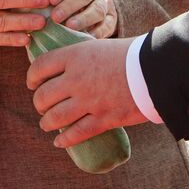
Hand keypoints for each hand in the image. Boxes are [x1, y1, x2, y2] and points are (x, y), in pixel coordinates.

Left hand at [27, 37, 145, 146]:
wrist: (157, 69)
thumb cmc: (131, 54)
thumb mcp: (100, 47)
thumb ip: (81, 58)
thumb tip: (68, 67)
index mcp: (75, 56)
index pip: (40, 67)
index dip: (31, 77)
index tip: (32, 83)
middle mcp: (77, 79)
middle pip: (43, 96)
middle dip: (39, 103)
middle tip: (42, 105)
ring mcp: (89, 101)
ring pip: (54, 118)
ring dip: (47, 123)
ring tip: (47, 124)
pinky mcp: (103, 119)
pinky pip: (76, 134)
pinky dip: (64, 140)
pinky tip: (59, 141)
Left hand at [48, 0, 117, 38]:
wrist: (93, 4)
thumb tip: (29, 5)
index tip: (50, 0)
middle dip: (69, 5)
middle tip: (55, 17)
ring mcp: (106, 2)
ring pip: (97, 9)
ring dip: (83, 18)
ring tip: (70, 27)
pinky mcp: (112, 18)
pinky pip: (107, 25)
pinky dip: (97, 32)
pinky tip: (86, 37)